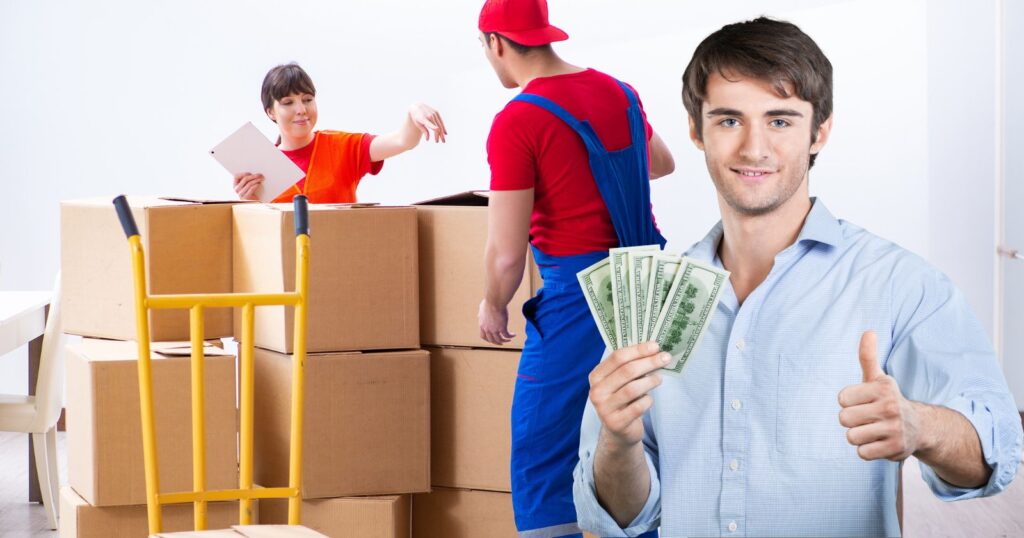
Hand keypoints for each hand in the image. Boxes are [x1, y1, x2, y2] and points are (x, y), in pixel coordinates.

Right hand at [233, 172, 263, 199]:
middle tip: (259, 175)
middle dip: (253, 176)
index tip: (250, 173)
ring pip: (249, 183)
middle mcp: (236, 190)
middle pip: (245, 179)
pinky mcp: (246, 198)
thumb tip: (253, 174)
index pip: (236, 177)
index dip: (243, 174)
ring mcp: (240, 194)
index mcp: (235, 186)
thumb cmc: (250, 195)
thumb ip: (246, 181)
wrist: (253, 204)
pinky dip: (256, 185)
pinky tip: (259, 184)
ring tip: (261, 179)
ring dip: (256, 180)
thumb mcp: (246, 187)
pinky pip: (251, 189)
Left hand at [408, 103, 446, 142]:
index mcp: (423, 118)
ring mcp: (434, 113)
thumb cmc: (417, 117)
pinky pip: (441, 121)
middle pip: (437, 127)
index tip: (437, 133)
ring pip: (440, 125)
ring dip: (442, 133)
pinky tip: (445, 133)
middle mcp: (429, 115)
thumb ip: (424, 131)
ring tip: (443, 140)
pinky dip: (443, 127)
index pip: (430, 124)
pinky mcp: (437, 112)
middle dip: (439, 135)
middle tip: (440, 142)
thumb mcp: (418, 124)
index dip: (434, 128)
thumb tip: (428, 139)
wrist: (417, 106)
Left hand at [479, 300, 513, 344]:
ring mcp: (494, 329)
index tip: (492, 340)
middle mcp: (487, 329)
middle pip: (492, 340)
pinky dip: (510, 336)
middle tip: (501, 343)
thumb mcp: (482, 308)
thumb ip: (481, 313)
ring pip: (499, 339)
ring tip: (509, 340)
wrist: (494, 301)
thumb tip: (480, 313)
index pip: (483, 336)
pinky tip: (513, 335)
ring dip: (505, 341)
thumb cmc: (489, 302)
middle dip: (497, 342)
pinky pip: (506, 335)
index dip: (488, 339)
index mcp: (482, 325)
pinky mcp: (502, 328)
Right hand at [589, 342, 668, 449]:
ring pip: (632, 389)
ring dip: (650, 381)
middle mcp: (596, 391)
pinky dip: (647, 400)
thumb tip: (654, 350)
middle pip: (626, 371)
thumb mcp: (621, 382)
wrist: (618, 431)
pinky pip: (638, 407)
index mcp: (596, 376)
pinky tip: (649, 398)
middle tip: (665, 358)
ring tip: (659, 379)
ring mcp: (604, 408)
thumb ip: (631, 366)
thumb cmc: (622, 400)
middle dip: (649, 362)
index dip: (638, 350)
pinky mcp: (616, 423)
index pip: (617, 357)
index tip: (655, 346)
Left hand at [838, 331, 922, 460]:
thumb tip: (869, 331)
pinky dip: (867, 450)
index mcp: (882, 388)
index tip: (862, 401)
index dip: (848, 402)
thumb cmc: (887, 400)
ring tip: (873, 430)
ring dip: (859, 436)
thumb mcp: (878, 378)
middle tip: (867, 418)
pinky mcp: (895, 449)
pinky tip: (879, 442)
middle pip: (844, 419)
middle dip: (851, 421)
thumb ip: (868, 356)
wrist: (919, 427)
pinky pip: (862, 453)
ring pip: (852, 437)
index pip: (842, 399)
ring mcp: (894, 429)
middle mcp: (890, 407)